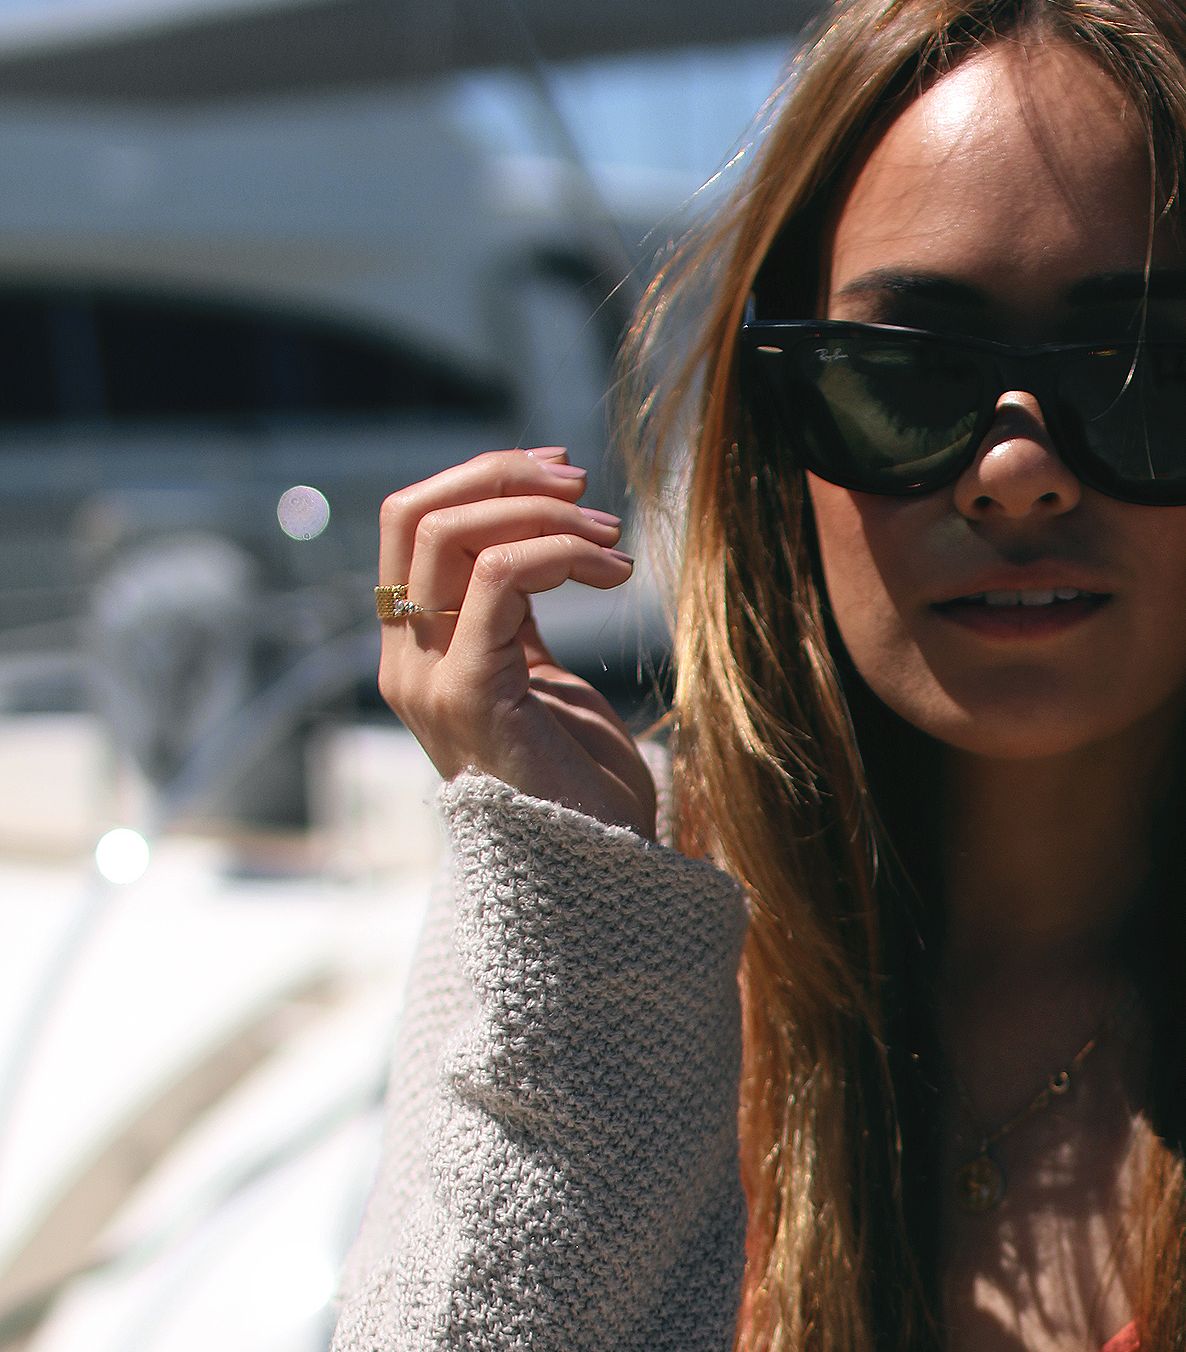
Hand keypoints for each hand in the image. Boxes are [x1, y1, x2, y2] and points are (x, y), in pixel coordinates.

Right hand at [377, 448, 657, 838]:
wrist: (599, 875)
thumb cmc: (577, 784)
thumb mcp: (536, 674)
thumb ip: (512, 610)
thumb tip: (529, 528)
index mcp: (415, 650)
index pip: (410, 524)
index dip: (481, 478)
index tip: (564, 478)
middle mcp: (405, 663)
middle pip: (415, 513)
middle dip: (505, 476)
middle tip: (585, 489)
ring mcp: (428, 682)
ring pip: (449, 534)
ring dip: (543, 513)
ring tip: (613, 541)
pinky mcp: (469, 697)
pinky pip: (497, 580)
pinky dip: (558, 553)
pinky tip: (614, 574)